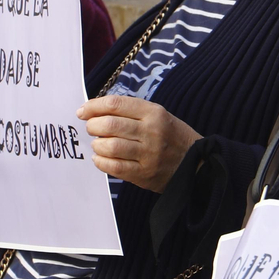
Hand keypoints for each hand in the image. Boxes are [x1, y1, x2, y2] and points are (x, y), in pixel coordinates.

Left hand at [77, 96, 200, 192]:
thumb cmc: (171, 136)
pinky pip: (115, 167)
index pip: (116, 104)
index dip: (94, 106)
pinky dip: (101, 162)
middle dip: (93, 126)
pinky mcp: (144, 174)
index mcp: (154, 113)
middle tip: (90, 128)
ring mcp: (148, 154)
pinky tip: (100, 158)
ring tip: (97, 144)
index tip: (83, 111)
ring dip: (97, 144)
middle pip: (110, 125)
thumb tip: (96, 111)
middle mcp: (151, 131)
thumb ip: (131, 112)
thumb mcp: (158, 115)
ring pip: (110, 146)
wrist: (196, 164)